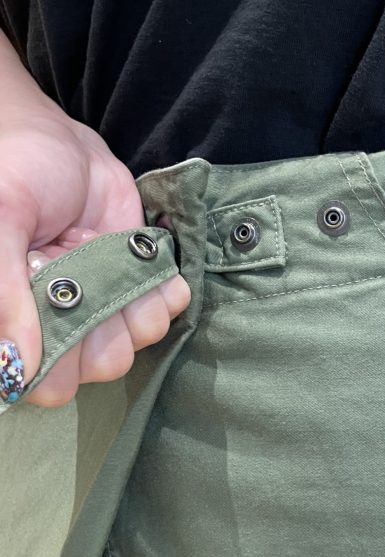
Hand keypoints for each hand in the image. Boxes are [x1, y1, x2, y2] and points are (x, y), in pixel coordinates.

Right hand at [0, 111, 189, 407]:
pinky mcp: (141, 285)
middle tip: (89, 280)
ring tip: (116, 263)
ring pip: (139, 341)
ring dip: (137, 306)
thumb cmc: (15, 173)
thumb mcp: (1, 220)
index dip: (63, 366)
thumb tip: (17, 367)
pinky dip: (165, 288)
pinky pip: (167, 310)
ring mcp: (106, 306)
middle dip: (106, 328)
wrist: (60, 144)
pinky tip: (144, 259)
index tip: (64, 318)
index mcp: (20, 319)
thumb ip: (4, 293)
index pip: (47, 384)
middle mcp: (64, 322)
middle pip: (102, 366)